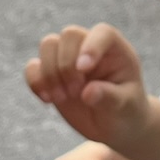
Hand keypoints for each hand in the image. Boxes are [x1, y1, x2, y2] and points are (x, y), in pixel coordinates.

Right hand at [26, 24, 149, 145]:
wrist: (114, 126)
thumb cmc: (127, 112)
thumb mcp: (125, 106)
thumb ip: (110, 97)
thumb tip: (87, 93)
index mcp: (115, 49)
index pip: (102, 33)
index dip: (90, 46)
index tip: (84, 69)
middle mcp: (90, 47)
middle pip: (69, 34)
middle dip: (67, 65)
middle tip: (75, 92)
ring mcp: (68, 58)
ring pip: (48, 44)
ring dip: (49, 73)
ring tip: (62, 98)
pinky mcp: (51, 73)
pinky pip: (33, 67)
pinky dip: (35, 82)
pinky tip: (48, 100)